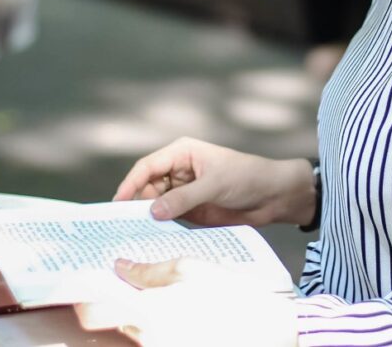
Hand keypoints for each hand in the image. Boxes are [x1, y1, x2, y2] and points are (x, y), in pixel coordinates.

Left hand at [75, 257, 298, 346]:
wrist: (269, 334)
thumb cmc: (236, 300)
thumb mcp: (194, 271)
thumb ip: (153, 271)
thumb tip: (122, 267)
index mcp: (151, 313)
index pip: (99, 307)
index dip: (89, 290)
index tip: (85, 277)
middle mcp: (150, 338)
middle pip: (114, 320)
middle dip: (111, 301)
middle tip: (119, 281)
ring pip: (132, 330)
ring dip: (134, 313)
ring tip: (155, 294)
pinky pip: (152, 339)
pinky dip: (153, 325)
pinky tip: (173, 310)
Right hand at [113, 137, 314, 227]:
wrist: (273, 196)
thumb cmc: (247, 177)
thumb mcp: (214, 185)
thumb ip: (183, 199)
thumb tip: (152, 211)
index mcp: (181, 153)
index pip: (147, 167)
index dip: (130, 184)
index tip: (118, 204)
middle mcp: (178, 170)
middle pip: (146, 187)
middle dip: (135, 203)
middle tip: (122, 226)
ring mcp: (183, 191)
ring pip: (154, 204)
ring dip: (146, 217)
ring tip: (133, 234)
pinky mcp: (190, 210)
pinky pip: (168, 217)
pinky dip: (159, 226)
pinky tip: (151, 238)